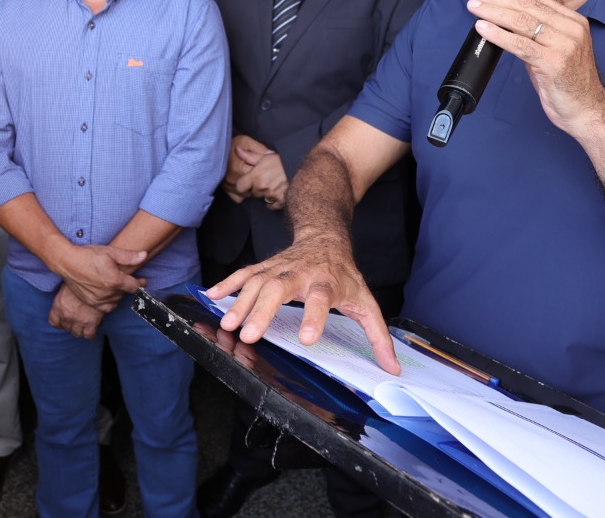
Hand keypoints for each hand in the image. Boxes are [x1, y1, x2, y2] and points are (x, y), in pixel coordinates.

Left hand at [49, 284, 107, 338]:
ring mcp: (78, 321)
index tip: (64, 320)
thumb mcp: (67, 284)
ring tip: (85, 324)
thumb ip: (65, 293)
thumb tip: (67, 293)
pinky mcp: (91, 323)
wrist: (96, 281)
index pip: (54, 322)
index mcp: (58, 306)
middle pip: (67, 328)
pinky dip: (91, 334)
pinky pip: (89, 335)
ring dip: (80, 330)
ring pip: (77, 333)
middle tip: (78, 319)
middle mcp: (66, 316)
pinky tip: (93, 328)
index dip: (60, 322)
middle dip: (72, 325)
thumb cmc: (82, 278)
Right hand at [55, 243, 144, 306]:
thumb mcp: (110, 252)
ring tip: (116, 286)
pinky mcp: (90, 303)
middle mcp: (108, 293)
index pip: (134, 286)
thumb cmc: (88, 255)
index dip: (140, 283)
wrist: (68, 262)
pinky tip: (108, 294)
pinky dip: (109, 302)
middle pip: (125, 294)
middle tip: (126, 279)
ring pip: (116, 301)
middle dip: (127, 287)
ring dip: (118, 295)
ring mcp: (98, 300)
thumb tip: (144, 256)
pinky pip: (106, 308)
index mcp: (115, 280)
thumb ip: (128, 256)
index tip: (143, 281)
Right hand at [207, 233, 399, 373]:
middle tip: (249, 335)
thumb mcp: (366, 301)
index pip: (321, 298)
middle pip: (279, 288)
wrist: (325, 236)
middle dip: (263, 310)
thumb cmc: (344, 274)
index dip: (314, 316)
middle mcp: (301, 272)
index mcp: (327, 282)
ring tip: (227, 326)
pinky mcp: (265, 266)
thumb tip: (392, 368)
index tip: (306, 338)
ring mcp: (279, 267)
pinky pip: (243, 274)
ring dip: (240, 303)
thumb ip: (378, 336)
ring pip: (257, 282)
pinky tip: (212, 296)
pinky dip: (227, 284)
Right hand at [221, 134, 266, 202]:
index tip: (266, 171)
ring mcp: (229, 185)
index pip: (258, 178)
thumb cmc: (230, 144)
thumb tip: (271, 154)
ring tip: (252, 180)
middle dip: (258, 183)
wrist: (214, 148)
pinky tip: (245, 186)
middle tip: (260, 175)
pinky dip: (242, 194)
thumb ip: (258, 148)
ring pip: (246, 194)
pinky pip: (238, 198)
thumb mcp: (246, 141)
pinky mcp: (225, 188)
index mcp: (241, 168)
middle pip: (253, 188)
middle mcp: (234, 179)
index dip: (264, 174)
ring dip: (251, 189)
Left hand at [233, 142, 288, 209]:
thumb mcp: (265, 156)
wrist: (301, 167)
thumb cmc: (282, 161)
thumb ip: (250, 156)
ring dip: (265, 194)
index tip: (247, 182)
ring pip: (262, 198)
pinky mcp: (281, 201)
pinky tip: (277, 193)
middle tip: (264, 180)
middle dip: (256, 188)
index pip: (240, 187)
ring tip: (273, 184)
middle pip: (252, 193)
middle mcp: (262, 187)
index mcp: (256, 175)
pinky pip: (272, 205)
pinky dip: (273, 202)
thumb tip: (237, 150)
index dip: (243, 185)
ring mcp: (271, 195)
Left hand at [466, 0, 604, 135]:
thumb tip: (506, 18)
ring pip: (522, 22)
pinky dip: (498, 35)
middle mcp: (571, 29)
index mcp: (573, 21)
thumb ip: (536, 32)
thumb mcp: (555, 48)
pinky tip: (483, 28)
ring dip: (493, 12)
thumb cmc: (567, 81)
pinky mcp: (553, 63)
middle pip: (527, 7)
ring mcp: (564, 45)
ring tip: (475, 8)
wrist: (586, 110)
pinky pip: (520, 45)